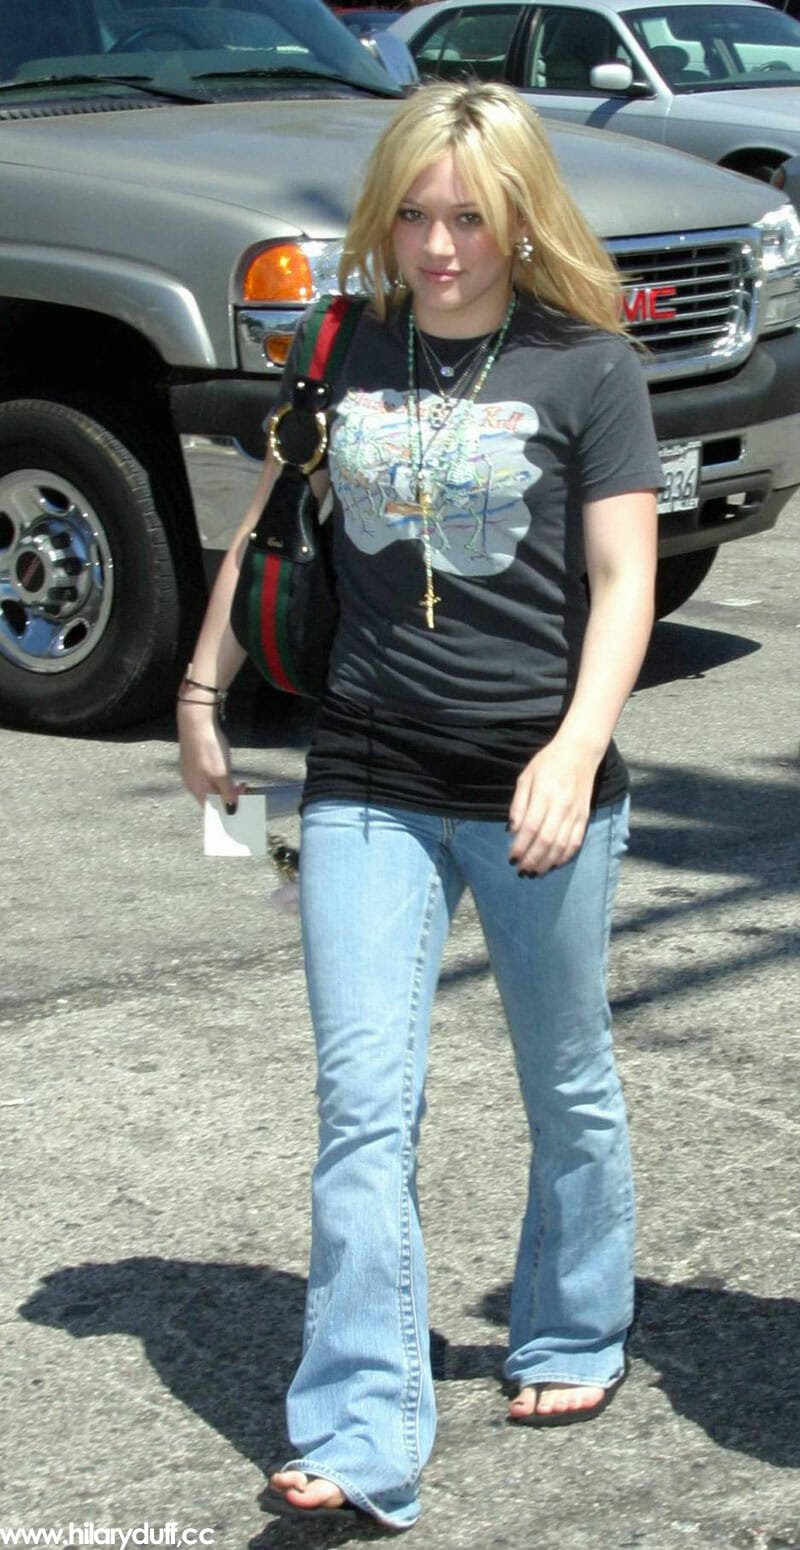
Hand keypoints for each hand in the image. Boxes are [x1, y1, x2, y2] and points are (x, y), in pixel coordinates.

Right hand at [177, 702, 245, 809]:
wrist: (196, 722)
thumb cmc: (208, 748)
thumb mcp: (222, 774)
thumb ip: (227, 793)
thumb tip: (230, 810)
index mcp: (197, 790)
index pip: (212, 809)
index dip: (227, 809)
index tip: (242, 805)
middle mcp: (192, 783)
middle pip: (212, 798)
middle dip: (229, 796)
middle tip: (243, 788)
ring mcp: (192, 772)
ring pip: (211, 786)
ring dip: (226, 786)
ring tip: (238, 780)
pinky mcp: (194, 762)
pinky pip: (208, 776)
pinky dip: (219, 777)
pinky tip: (226, 769)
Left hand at [508, 737, 596, 874]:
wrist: (580, 752)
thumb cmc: (548, 763)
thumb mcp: (526, 777)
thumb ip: (518, 804)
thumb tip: (512, 830)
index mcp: (544, 794)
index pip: (531, 827)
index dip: (520, 846)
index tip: (511, 858)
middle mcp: (561, 805)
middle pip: (546, 840)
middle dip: (532, 859)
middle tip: (521, 870)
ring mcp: (575, 812)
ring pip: (562, 844)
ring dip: (547, 862)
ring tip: (535, 872)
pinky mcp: (585, 816)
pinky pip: (576, 841)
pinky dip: (565, 856)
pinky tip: (554, 864)